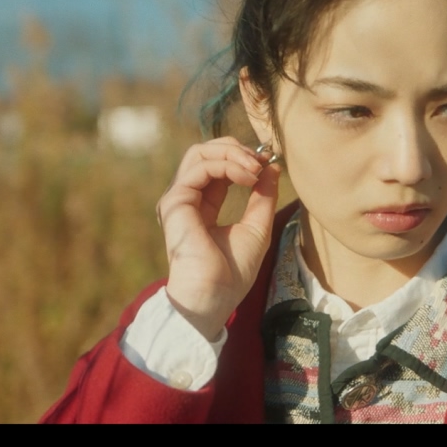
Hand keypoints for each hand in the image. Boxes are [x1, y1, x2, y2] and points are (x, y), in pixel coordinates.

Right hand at [156, 136, 281, 340]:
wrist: (214, 296)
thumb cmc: (233, 272)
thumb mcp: (256, 227)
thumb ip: (262, 196)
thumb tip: (271, 166)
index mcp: (202, 205)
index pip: (217, 166)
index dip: (242, 158)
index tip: (267, 162)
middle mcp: (187, 199)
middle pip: (205, 152)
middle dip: (236, 149)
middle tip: (261, 159)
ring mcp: (178, 199)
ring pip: (199, 153)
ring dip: (232, 154)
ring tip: (255, 167)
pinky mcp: (175, 202)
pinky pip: (200, 168)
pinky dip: (227, 165)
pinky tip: (247, 178)